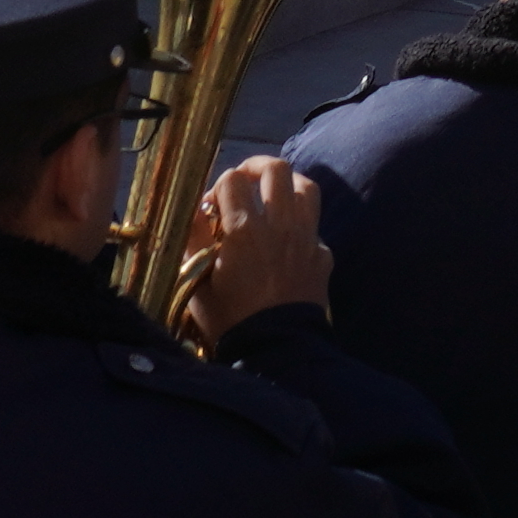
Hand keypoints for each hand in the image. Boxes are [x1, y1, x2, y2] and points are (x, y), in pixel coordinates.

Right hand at [183, 155, 331, 340]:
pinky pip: (315, 226)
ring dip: (288, 185)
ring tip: (273, 195)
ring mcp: (306, 238)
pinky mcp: (323, 256)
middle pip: (276, 169)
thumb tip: (196, 210)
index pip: (232, 179)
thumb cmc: (229, 318)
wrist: (276, 349)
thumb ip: (194, 238)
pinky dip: (302, 225)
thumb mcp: (196, 279)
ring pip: (306, 187)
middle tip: (245, 181)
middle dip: (257, 168)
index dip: (219, 185)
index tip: (213, 205)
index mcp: (244, 229)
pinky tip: (289, 239)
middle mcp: (280, 225)